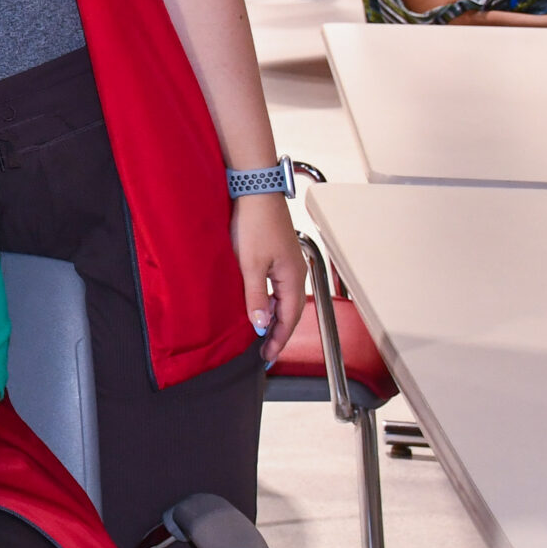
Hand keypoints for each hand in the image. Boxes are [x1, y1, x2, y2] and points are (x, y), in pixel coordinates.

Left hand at [232, 192, 304, 364]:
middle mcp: (296, 272)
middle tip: (266, 351)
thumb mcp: (250, 264)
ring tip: (262, 332)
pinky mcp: (279, 254)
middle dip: (279, 332)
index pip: (289, 318)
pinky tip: (259, 302)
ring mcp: (289, 263)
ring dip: (275, 316)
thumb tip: (260, 324)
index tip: (268, 356)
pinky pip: (278, 286)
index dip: (279, 338)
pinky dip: (271, 300)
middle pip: (291, 311)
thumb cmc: (254, 224)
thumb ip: (255, 295)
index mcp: (293, 278)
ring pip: (285, 298)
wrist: (255, 191)